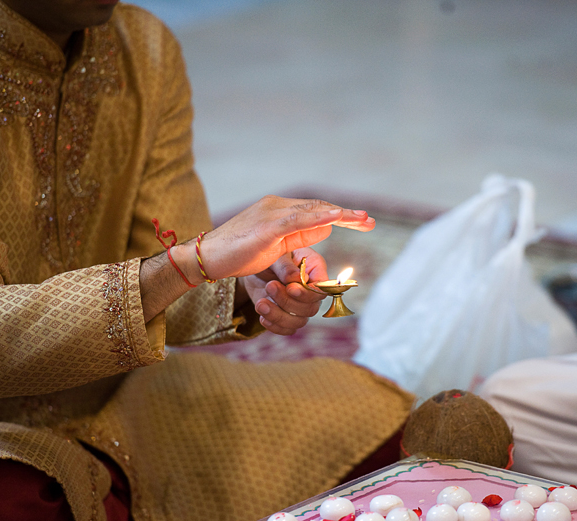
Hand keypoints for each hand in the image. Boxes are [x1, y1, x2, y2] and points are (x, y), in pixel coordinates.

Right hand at [182, 196, 373, 280]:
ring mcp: (271, 213)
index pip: (315, 210)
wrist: (207, 257)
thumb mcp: (275, 246)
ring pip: (311, 210)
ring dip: (338, 214)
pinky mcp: (266, 226)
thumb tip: (326, 229)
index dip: (339, 214)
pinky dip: (318, 217)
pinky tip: (334, 218)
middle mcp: (276, 206)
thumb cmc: (238, 254)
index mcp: (279, 210)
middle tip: (370, 221)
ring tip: (361, 219)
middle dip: (346, 214)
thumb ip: (298, 236)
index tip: (362, 221)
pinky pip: (296, 219)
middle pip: (318, 207)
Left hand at [239, 248, 328, 334]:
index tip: (290, 288)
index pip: (322, 289)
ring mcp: (300, 306)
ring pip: (298, 321)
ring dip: (278, 315)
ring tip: (261, 303)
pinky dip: (274, 326)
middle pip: (311, 308)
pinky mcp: (288, 316)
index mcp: (315, 269)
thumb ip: (286, 266)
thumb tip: (297, 279)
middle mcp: (311, 290)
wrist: (254, 266)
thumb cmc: (270, 255)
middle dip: (288, 302)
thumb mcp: (276, 255)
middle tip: (270, 286)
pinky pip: (287, 329)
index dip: (308, 293)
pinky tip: (262, 316)